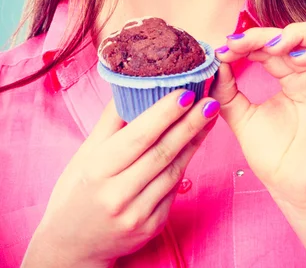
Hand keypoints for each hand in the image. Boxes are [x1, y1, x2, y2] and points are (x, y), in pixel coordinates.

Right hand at [22, 91, 219, 266]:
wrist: (71, 246)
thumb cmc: (77, 190)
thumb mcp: (86, 153)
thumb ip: (111, 120)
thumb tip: (132, 82)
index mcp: (99, 170)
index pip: (139, 137)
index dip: (165, 114)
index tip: (186, 92)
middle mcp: (118, 195)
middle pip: (163, 152)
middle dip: (190, 123)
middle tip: (210, 100)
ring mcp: (137, 214)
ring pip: (174, 170)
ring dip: (195, 140)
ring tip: (209, 115)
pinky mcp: (152, 227)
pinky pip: (174, 190)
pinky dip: (186, 163)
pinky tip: (196, 142)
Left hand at [211, 23, 305, 212]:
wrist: (293, 190)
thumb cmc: (274, 156)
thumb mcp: (242, 116)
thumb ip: (228, 90)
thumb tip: (217, 61)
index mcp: (292, 77)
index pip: (274, 44)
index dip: (249, 40)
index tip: (224, 48)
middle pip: (297, 34)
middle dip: (266, 33)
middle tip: (240, 43)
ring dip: (298, 34)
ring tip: (271, 48)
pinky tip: (295, 61)